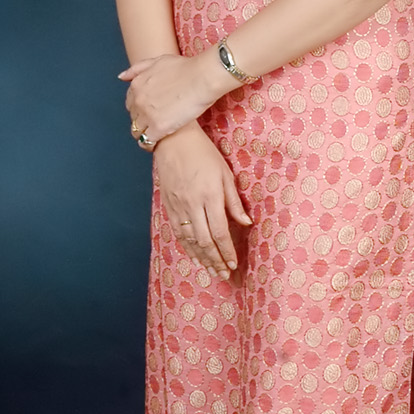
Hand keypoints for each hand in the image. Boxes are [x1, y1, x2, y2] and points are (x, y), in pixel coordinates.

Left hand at [119, 49, 231, 147]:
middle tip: (157, 121)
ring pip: (137, 131)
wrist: (203, 77)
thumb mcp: (158, 61)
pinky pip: (147, 142)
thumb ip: (138, 69)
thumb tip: (122, 76)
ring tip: (157, 135)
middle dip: (142, 120)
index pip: (130, 103)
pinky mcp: (159, 128)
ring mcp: (147, 115)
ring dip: (145, 134)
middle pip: (133, 118)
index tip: (149, 111)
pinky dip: (150, 144)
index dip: (139, 108)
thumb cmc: (186, 68)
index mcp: (137, 85)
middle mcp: (138, 101)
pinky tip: (158, 143)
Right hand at [152, 123, 251, 278]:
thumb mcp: (225, 173)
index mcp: (210, 195)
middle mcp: (192, 204)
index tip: (234, 263)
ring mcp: (178, 206)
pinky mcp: (168, 205)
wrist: (173, 140)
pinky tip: (194, 255)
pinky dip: (187, 247)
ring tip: (211, 270)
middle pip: (204, 241)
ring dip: (201, 258)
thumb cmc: (203, 153)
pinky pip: (178, 232)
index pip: (220, 231)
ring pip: (189, 240)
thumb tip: (246, 223)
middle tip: (224, 274)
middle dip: (215, 260)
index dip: (227, 250)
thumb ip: (233, 201)